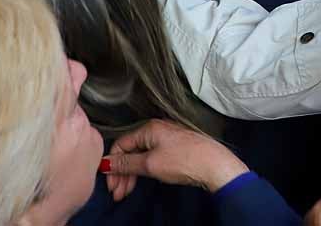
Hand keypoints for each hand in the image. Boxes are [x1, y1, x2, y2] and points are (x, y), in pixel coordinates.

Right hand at [104, 120, 247, 201]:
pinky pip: (152, 159)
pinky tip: (140, 182)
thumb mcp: (150, 164)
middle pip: (130, 151)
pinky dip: (143, 171)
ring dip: (131, 175)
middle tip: (117, 193)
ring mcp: (166, 139)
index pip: (121, 144)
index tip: (110, 183)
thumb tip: (106, 163)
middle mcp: (156, 130)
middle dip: (121, 173)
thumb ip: (127, 163)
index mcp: (148, 128)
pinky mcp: (174, 149)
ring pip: (141, 157)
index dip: (112, 164)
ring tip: (125, 193)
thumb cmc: (183, 160)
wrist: (214, 164)